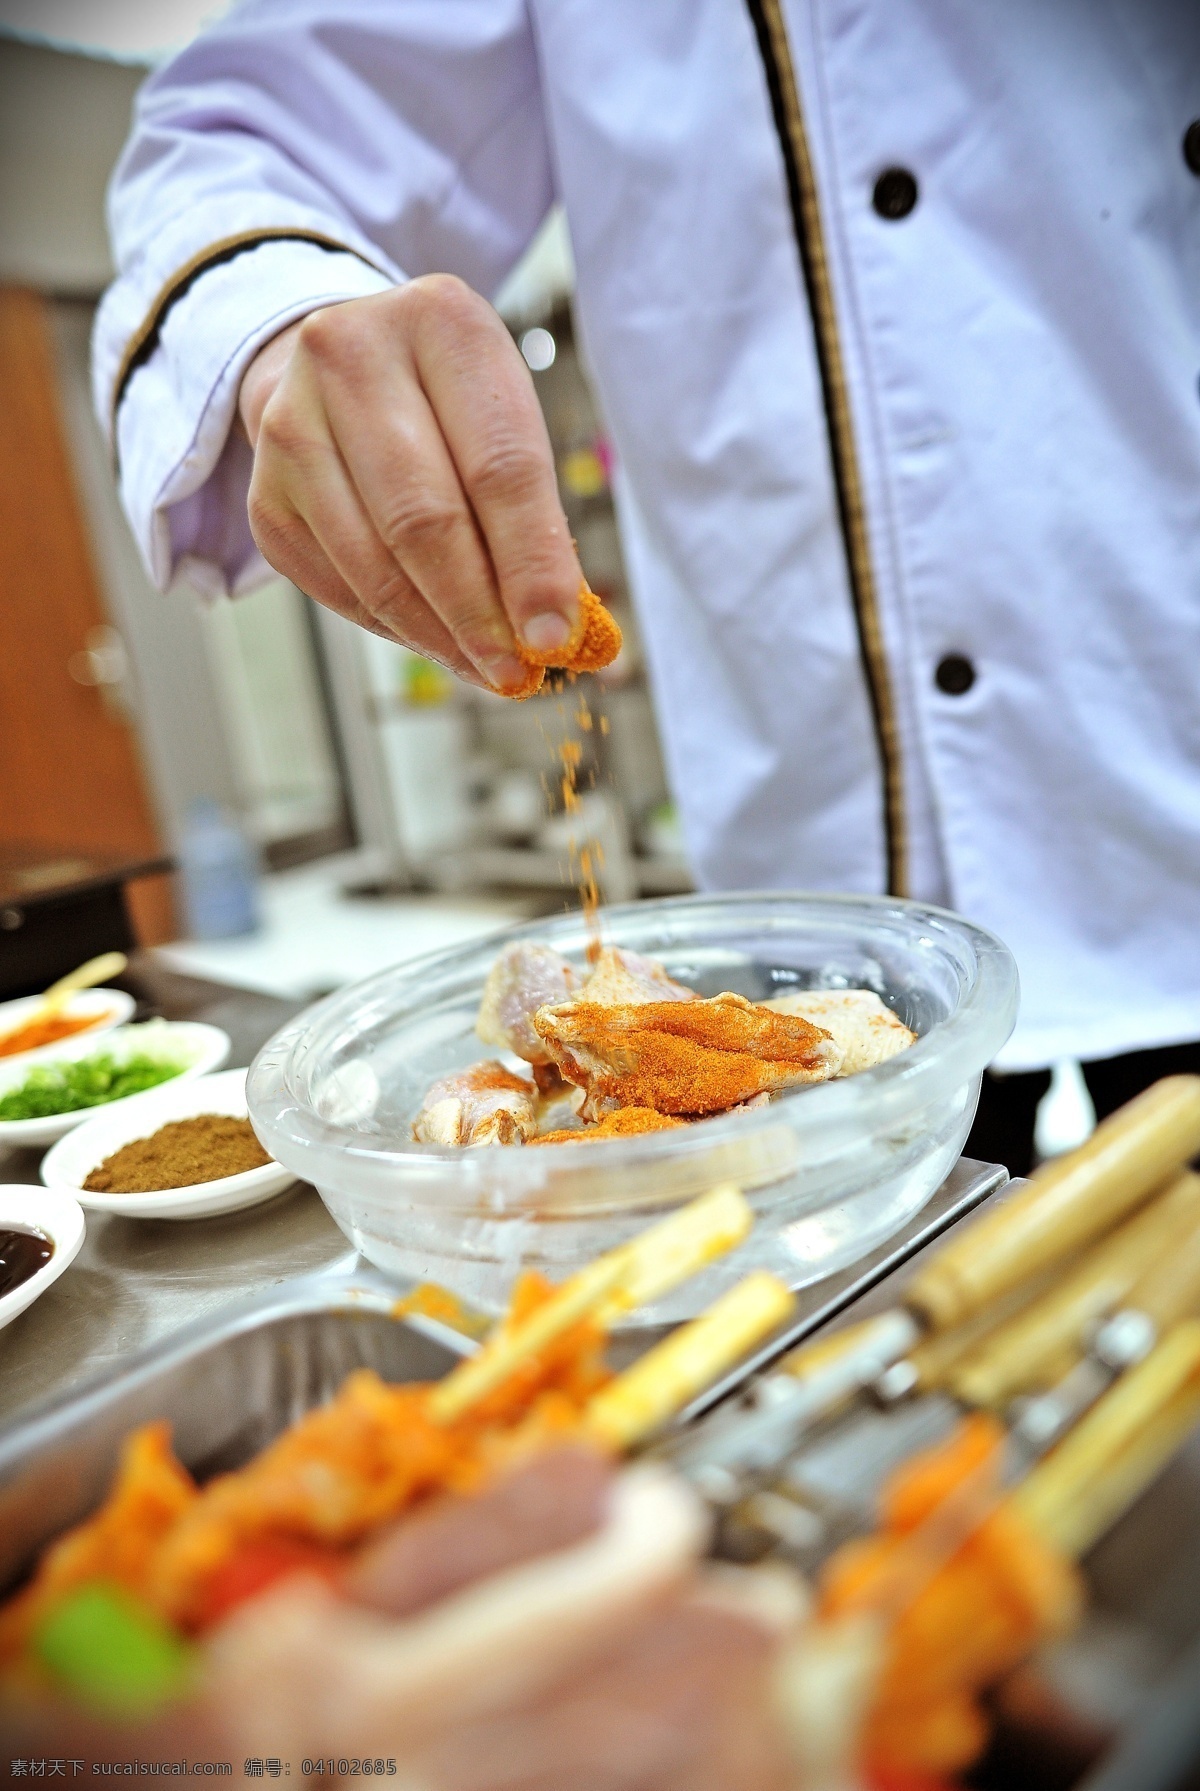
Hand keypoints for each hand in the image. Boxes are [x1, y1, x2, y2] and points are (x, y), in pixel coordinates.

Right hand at [238, 277, 581, 693]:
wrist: (342, 363)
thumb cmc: (450, 403)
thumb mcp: (503, 418)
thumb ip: (534, 514)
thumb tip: (558, 632)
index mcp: (440, 322)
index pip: (499, 467)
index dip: (531, 563)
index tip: (556, 636)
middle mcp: (350, 355)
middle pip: (424, 519)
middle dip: (478, 613)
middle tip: (515, 671)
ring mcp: (291, 423)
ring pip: (373, 562)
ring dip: (435, 633)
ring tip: (481, 666)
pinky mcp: (263, 492)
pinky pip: (335, 585)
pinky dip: (391, 626)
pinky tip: (431, 638)